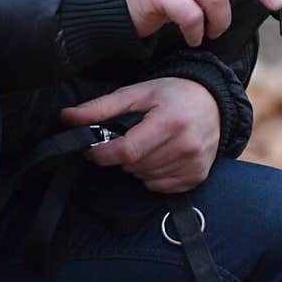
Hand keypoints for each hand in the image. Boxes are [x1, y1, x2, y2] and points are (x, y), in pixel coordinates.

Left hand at [60, 78, 220, 192]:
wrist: (214, 102)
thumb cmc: (173, 95)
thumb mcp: (137, 93)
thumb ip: (100, 108)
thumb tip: (67, 117)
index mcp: (169, 121)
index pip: (126, 151)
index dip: (103, 154)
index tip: (94, 149)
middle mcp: (185, 145)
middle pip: (134, 166)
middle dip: (122, 156)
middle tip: (131, 138)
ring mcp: (193, 163)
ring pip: (145, 178)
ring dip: (138, 166)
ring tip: (149, 145)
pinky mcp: (198, 176)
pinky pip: (160, 187)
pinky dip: (153, 176)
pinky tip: (161, 157)